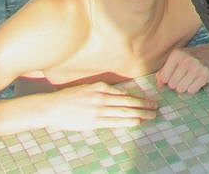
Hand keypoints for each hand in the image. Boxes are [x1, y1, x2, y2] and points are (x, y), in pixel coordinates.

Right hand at [41, 82, 157, 131]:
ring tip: (151, 116)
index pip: (125, 93)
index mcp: (101, 87)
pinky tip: (136, 122)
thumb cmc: (69, 97)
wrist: (52, 107)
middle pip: (128, 102)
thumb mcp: (88, 88)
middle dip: (144, 105)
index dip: (140, 97)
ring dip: (139, 114)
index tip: (150, 100)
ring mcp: (98, 110)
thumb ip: (103, 91)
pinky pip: (114, 122)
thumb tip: (120, 95)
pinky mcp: (93, 121)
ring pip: (124, 112)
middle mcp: (102, 97)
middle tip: (156, 107)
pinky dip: (126, 121)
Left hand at [156, 45, 208, 94]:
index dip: (168, 79)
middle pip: (172, 85)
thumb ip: (163, 71)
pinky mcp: (205, 74)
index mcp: (176, 54)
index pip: (164, 77)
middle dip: (177, 84)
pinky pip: (191, 90)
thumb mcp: (176, 59)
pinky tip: (197, 80)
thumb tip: (158, 85)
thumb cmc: (191, 58)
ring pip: (181, 89)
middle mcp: (186, 59)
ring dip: (185, 87)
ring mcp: (196, 66)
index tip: (174, 75)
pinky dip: (193, 88)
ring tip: (190, 79)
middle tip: (184, 77)